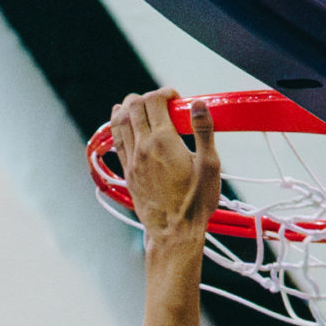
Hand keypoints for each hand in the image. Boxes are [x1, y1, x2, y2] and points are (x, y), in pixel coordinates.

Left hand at [112, 88, 220, 253]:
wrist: (174, 232)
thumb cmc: (195, 203)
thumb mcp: (210, 165)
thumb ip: (204, 131)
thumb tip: (199, 105)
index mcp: (164, 141)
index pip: (155, 101)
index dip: (165, 93)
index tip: (177, 99)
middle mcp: (143, 147)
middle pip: (135, 106)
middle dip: (147, 97)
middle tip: (162, 103)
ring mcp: (132, 159)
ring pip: (120, 120)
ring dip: (129, 107)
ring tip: (140, 106)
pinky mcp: (127, 172)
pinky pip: (116, 140)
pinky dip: (117, 124)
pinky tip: (121, 119)